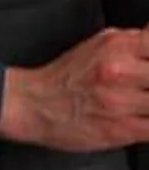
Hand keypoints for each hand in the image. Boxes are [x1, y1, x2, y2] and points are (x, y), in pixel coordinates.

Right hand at [0, 27, 148, 151]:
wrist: (33, 104)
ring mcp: (123, 101)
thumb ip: (136, 41)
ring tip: (145, 99)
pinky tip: (146, 116)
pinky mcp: (123, 129)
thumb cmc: (67, 77)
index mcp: (117, 46)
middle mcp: (120, 71)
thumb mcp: (100, 44)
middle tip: (148, 86)